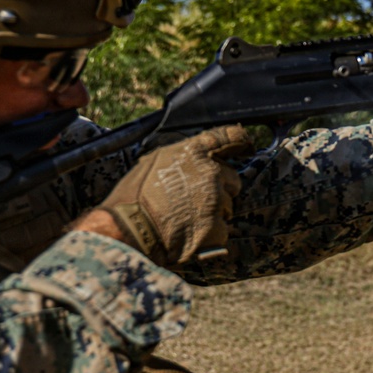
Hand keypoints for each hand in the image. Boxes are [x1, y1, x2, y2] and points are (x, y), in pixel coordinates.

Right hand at [96, 126, 253, 266]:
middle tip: (194, 202)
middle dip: (220, 189)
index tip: (246, 146)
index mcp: (194, 151)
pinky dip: (209, 236)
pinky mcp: (217, 228)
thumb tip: (197, 159)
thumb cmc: (133, 197)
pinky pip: (221, 230)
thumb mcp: (154, 161)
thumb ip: (183, 157)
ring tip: (184, 220)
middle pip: (232, 178)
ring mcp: (215, 200)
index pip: (230, 136)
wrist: (126, 230)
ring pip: (227, 206)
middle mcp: (210, 172)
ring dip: (213, 214)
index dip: (241, 141)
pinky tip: (187, 235)